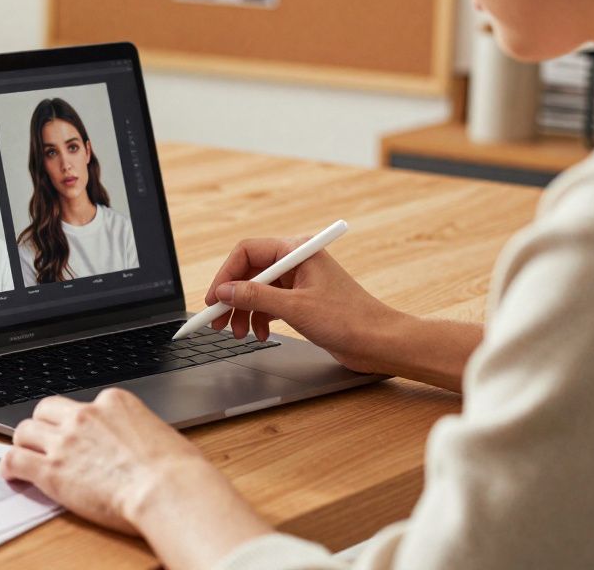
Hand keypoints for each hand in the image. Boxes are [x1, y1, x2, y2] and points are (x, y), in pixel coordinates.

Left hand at [0, 389, 272, 567]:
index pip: (82, 404)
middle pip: (46, 410)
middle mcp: (85, 415)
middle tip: (46, 443)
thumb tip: (134, 444)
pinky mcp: (50, 470)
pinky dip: (9, 467)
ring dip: (25, 444)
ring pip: (24, 431)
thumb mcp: (158, 433)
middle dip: (44, 426)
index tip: (78, 436)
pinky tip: (13, 476)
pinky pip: (14, 460)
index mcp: (113, 402)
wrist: (168, 490)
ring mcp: (64, 441)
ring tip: (27, 458)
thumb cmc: (176, 470)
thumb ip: (135, 432)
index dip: (76, 422)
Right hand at [205, 236, 403, 373]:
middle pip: (249, 272)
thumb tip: (224, 292)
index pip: (247, 252)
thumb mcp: (295, 309)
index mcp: (297, 251)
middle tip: (218, 322)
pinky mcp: (302, 300)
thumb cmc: (349, 319)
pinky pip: (269, 303)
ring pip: (257, 290)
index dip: (225, 275)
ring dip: (244, 312)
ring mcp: (299, 281)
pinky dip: (259, 318)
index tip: (213, 300)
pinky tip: (259, 333)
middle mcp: (297, 261)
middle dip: (232, 298)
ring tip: (239, 333)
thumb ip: (255, 298)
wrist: (380, 342)